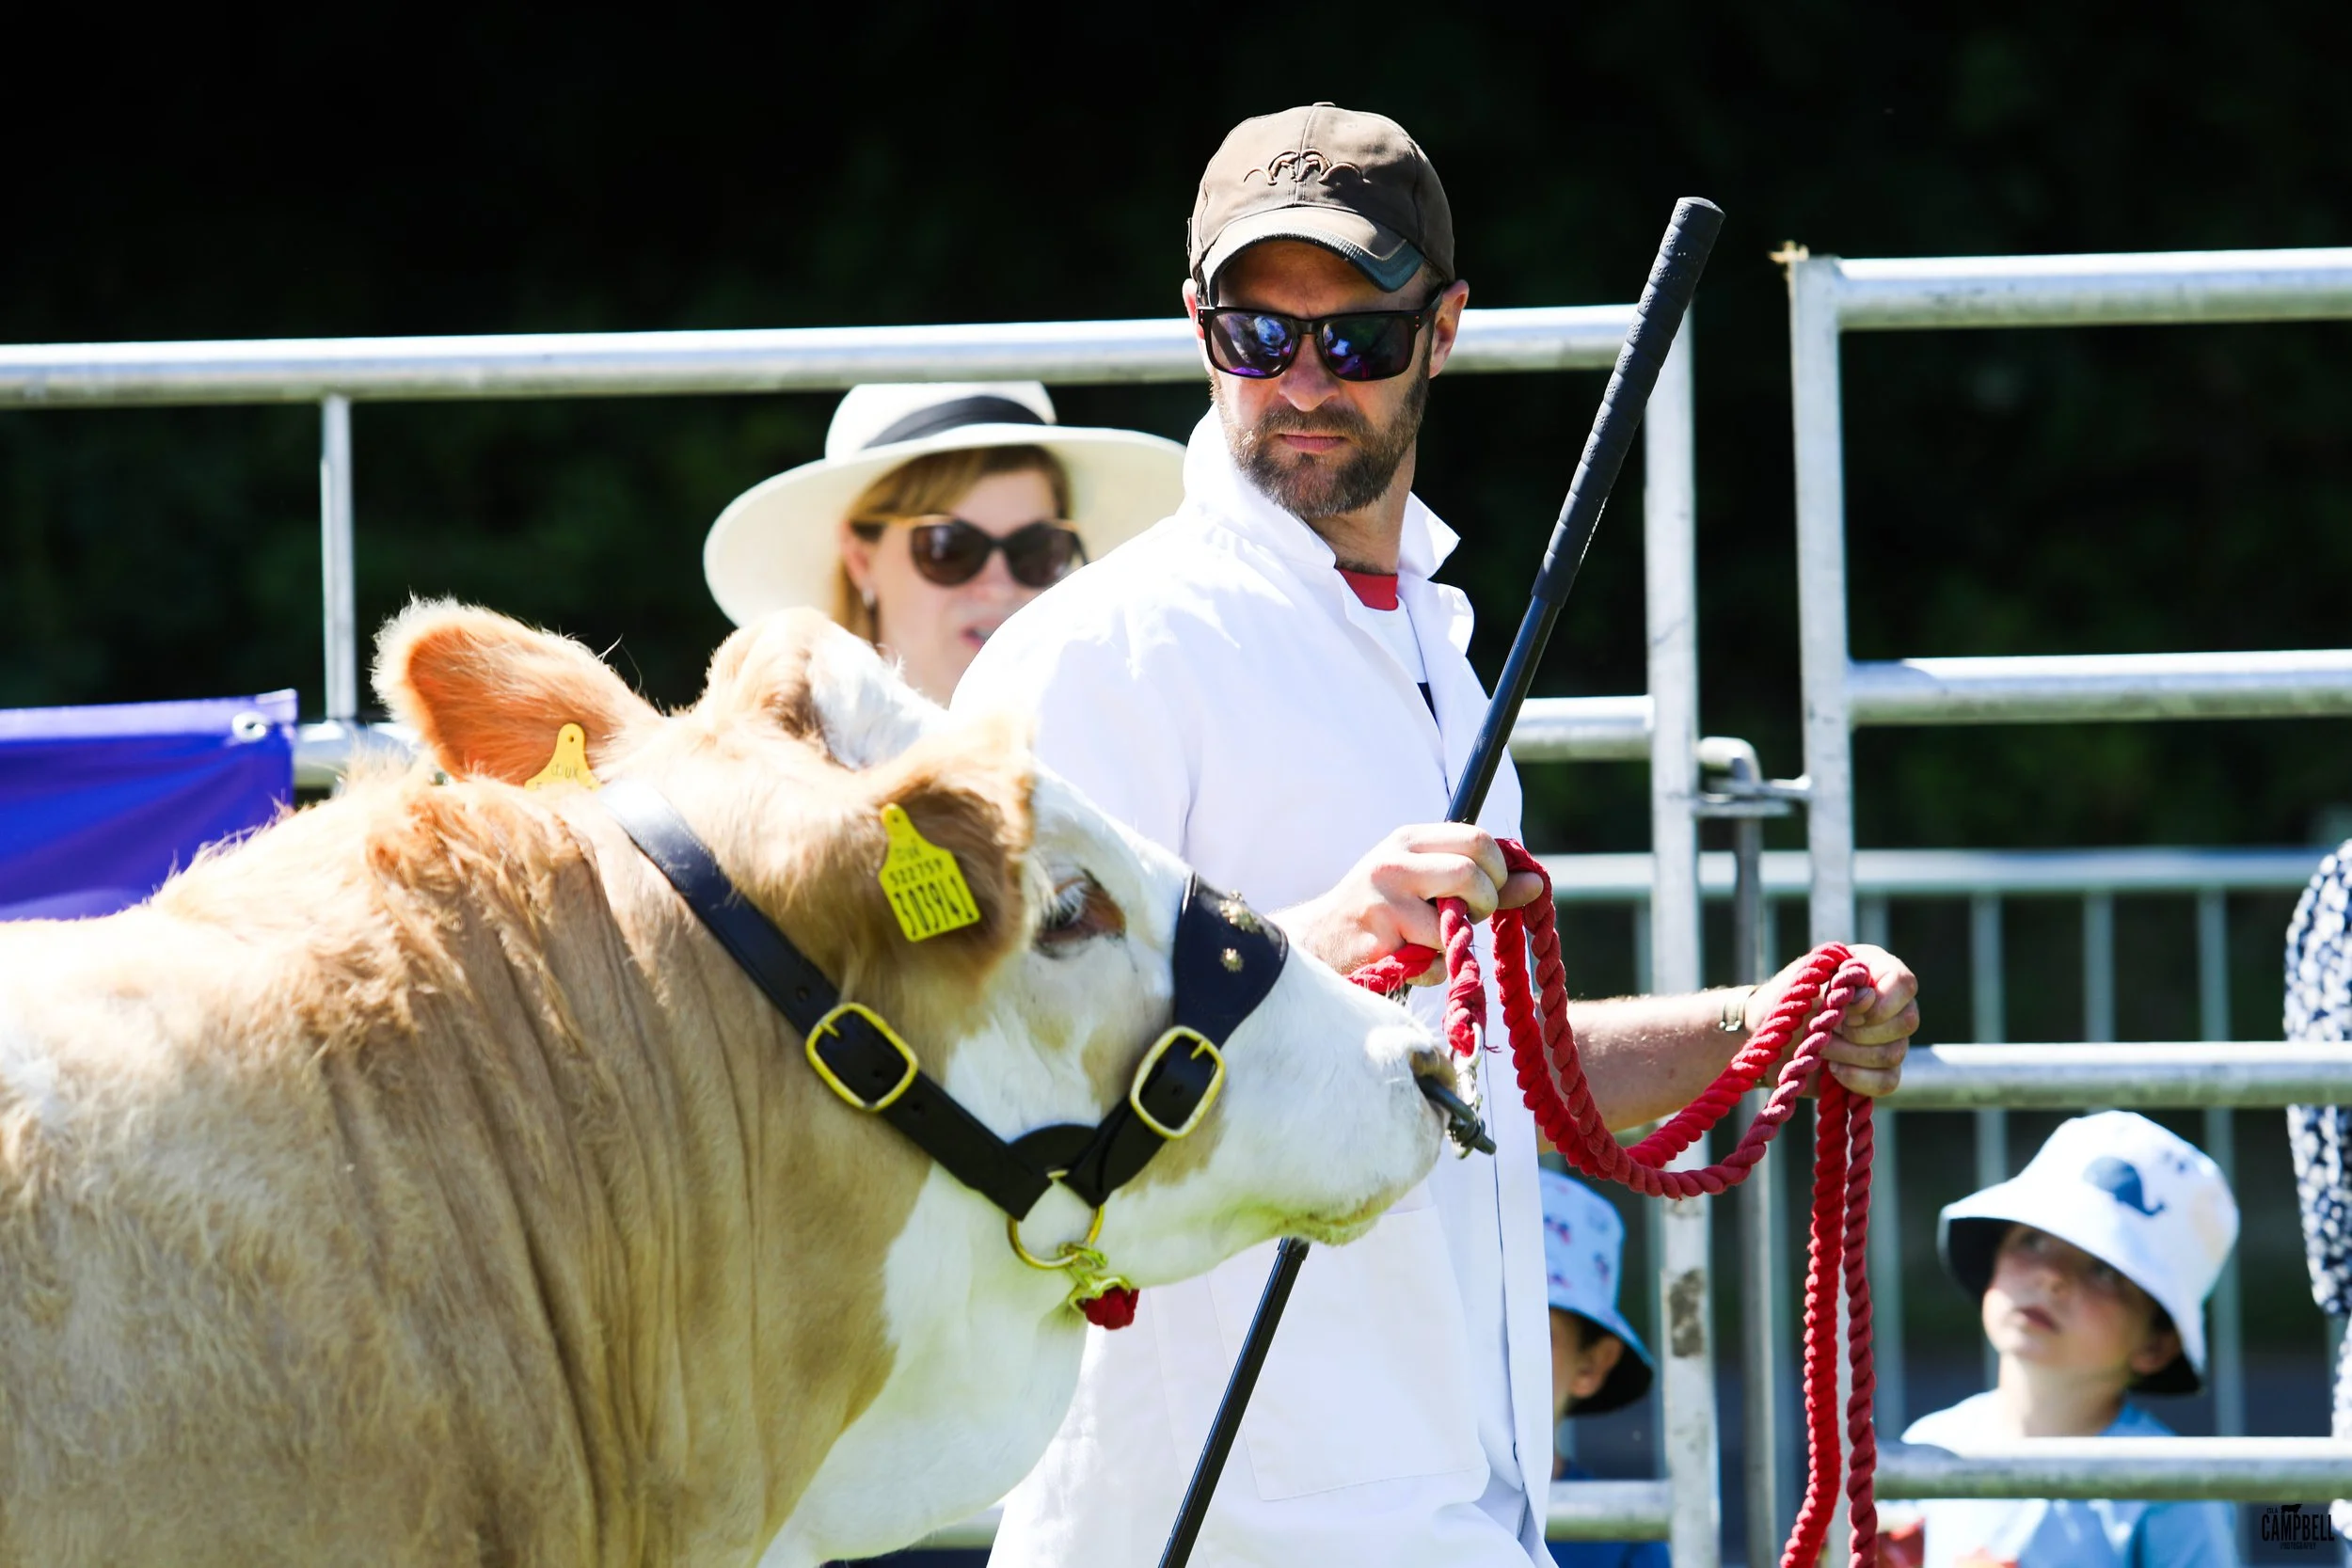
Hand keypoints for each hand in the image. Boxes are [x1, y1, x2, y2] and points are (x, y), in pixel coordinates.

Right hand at [1273, 823, 1547, 980]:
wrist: (1318, 941)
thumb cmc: (1381, 910)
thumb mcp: (1425, 882)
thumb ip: (1480, 879)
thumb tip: (1536, 882)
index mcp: (1409, 840)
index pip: (1477, 839)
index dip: (1498, 870)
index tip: (1490, 891)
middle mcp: (1395, 863)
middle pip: (1471, 873)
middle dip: (1484, 903)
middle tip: (1468, 918)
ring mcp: (1385, 901)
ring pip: (1454, 924)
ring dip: (1454, 944)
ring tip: (1431, 943)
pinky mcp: (1381, 941)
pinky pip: (1434, 961)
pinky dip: (1434, 970)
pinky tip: (1409, 962)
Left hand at [1747, 942, 1918, 1096]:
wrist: (1768, 1032)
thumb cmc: (1787, 996)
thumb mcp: (1807, 976)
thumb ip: (1839, 979)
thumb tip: (1866, 998)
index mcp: (1876, 969)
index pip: (1904, 984)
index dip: (1880, 1002)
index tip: (1845, 1008)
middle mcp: (1892, 1003)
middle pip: (1907, 1022)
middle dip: (1860, 1031)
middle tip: (1827, 1028)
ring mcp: (1889, 1039)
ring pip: (1895, 1054)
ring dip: (1851, 1054)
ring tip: (1821, 1047)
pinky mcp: (1879, 1070)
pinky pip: (1888, 1081)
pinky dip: (1858, 1078)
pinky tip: (1833, 1070)